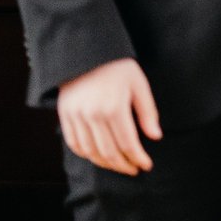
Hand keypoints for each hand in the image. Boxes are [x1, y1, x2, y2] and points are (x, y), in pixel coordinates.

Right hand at [58, 58, 160, 175]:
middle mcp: (92, 115)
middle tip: (134, 169)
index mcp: (114, 108)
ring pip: (90, 152)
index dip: (138, 158)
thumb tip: (155, 137)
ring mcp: (76, 116)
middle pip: (108, 152)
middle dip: (123, 165)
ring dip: (105, 163)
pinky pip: (74, 143)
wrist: (86, 51)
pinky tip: (98, 156)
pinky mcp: (65, 115)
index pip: (128, 144)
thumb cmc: (117, 67)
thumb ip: (147, 112)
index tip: (146, 165)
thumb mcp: (139, 84)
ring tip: (118, 165)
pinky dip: (86, 154)